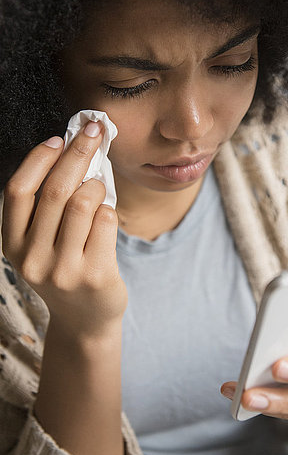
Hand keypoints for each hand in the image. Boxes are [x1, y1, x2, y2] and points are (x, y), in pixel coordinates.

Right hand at [1, 121, 127, 340]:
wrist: (85, 322)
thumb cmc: (66, 270)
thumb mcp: (43, 244)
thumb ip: (49, 207)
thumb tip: (72, 150)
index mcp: (13, 245)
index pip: (18, 191)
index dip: (38, 159)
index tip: (58, 139)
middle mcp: (32, 258)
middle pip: (55, 190)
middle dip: (78, 153)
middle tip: (93, 132)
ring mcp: (63, 269)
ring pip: (82, 202)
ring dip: (96, 184)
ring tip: (98, 186)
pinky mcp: (94, 274)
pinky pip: (106, 221)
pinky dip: (109, 208)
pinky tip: (105, 214)